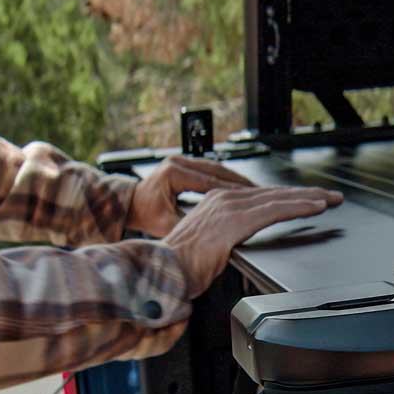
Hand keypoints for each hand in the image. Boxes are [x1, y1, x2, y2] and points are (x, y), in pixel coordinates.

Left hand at [127, 155, 255, 237]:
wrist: (131, 204)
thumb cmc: (145, 214)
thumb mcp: (166, 224)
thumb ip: (188, 224)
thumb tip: (209, 234)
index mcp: (173, 173)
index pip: (210, 181)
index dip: (233, 192)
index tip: (252, 200)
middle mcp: (178, 161)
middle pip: (218, 171)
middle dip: (241, 183)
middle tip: (263, 193)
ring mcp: (182, 160)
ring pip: (217, 168)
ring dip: (237, 180)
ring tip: (256, 191)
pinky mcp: (185, 163)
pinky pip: (212, 170)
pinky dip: (227, 179)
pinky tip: (241, 188)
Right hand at [164, 186, 343, 297]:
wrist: (161, 271)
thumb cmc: (178, 267)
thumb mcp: (207, 247)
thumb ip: (224, 240)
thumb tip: (232, 247)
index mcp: (217, 203)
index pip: (261, 197)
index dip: (288, 197)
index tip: (309, 199)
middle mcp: (224, 199)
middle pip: (274, 193)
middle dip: (305, 194)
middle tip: (330, 195)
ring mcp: (230, 207)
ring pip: (278, 198)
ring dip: (309, 198)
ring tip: (330, 199)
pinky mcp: (235, 220)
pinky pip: (274, 211)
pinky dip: (298, 207)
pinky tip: (316, 207)